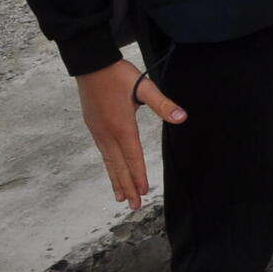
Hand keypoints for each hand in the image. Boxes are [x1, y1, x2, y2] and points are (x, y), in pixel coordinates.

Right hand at [77, 59, 185, 211]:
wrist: (91, 65)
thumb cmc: (119, 75)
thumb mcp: (144, 87)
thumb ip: (163, 104)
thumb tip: (180, 117)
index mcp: (122, 126)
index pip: (133, 156)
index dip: (139, 175)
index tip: (144, 192)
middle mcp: (108, 133)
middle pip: (119, 165)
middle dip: (127, 186)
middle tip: (134, 205)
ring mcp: (98, 132)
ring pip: (108, 161)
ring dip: (116, 180)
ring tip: (120, 197)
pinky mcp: (93, 127)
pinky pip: (102, 153)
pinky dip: (108, 166)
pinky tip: (111, 171)